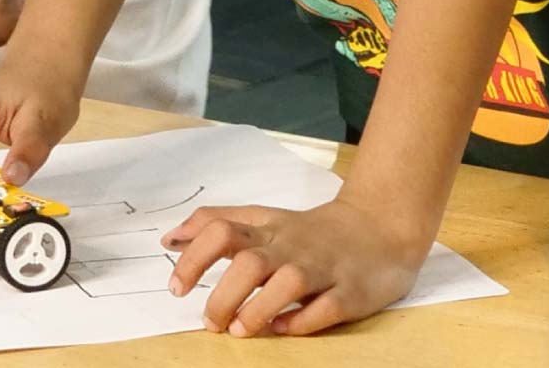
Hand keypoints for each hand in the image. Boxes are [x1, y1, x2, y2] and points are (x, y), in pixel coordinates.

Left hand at [163, 196, 429, 336]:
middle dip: (222, 293)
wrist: (377, 226)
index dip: (192, 257)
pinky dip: (301, 321)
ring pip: (286, 283)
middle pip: (249, 260)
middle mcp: (290, 246)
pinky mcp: (349, 293)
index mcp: (267, 228)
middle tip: (208, 321)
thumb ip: (219, 224)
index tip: (175, 287)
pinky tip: (281, 331)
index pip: (220, 229)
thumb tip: (170, 239)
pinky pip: (324, 308)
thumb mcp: (263, 218)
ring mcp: (321, 268)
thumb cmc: (310, 230)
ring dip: (258, 308)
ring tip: (237, 330)